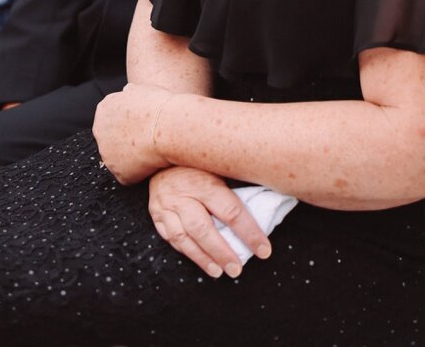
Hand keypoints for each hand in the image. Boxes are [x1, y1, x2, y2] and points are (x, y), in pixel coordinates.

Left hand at [92, 82, 173, 184]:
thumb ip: (131, 93)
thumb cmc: (161, 107)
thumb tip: (127, 91)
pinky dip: (139, 174)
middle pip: (112, 141)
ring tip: (153, 155)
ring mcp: (106, 153)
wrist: (169, 127)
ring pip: (119, 160)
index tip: (144, 129)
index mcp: (104, 109)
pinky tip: (153, 167)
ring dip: (133, 160)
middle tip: (149, 143)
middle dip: (127, 143)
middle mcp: (99, 130)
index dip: (130, 127)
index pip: (113, 121)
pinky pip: (128, 176)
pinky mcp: (117, 172)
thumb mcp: (144, 90)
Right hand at [148, 167, 271, 278]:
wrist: (160, 152)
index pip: (230, 211)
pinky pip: (169, 237)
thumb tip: (269, 204)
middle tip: (237, 270)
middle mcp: (182, 194)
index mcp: (204, 182)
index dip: (249, 233)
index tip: (264, 250)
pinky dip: (186, 251)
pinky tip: (200, 260)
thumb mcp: (218, 167)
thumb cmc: (198, 163)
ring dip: (202, 257)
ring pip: (183, 236)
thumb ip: (236, 186)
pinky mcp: (156, 213)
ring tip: (219, 271)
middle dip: (221, 252)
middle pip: (203, 228)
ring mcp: (165, 205)